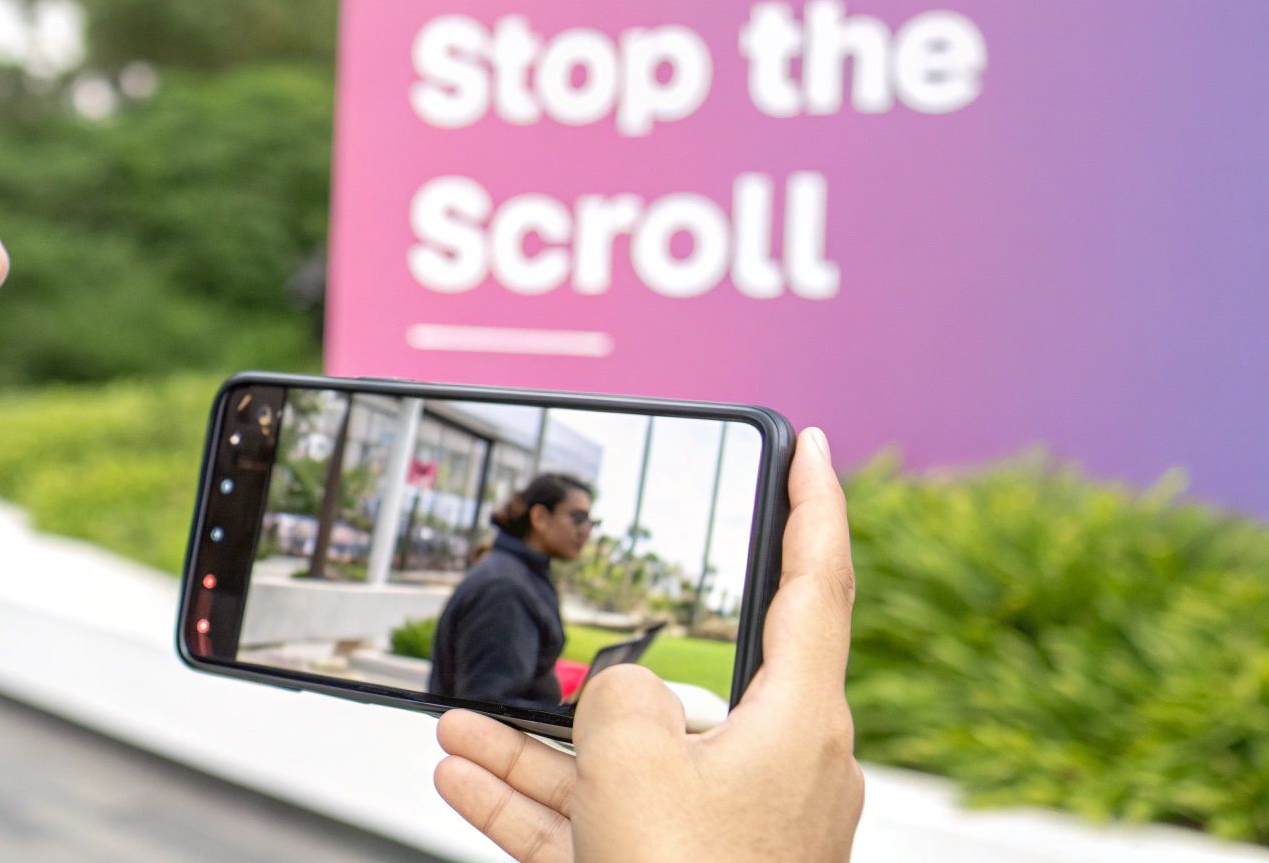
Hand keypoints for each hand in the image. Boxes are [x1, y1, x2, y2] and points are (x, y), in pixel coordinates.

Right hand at [434, 427, 862, 861]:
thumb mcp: (640, 760)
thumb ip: (623, 695)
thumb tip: (624, 696)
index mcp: (802, 724)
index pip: (818, 585)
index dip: (813, 504)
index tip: (812, 445)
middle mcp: (774, 772)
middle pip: (677, 690)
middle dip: (586, 673)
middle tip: (549, 639)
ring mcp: (723, 833)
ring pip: (618, 766)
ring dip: (531, 746)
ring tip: (451, 720)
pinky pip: (599, 825)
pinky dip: (534, 803)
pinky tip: (462, 775)